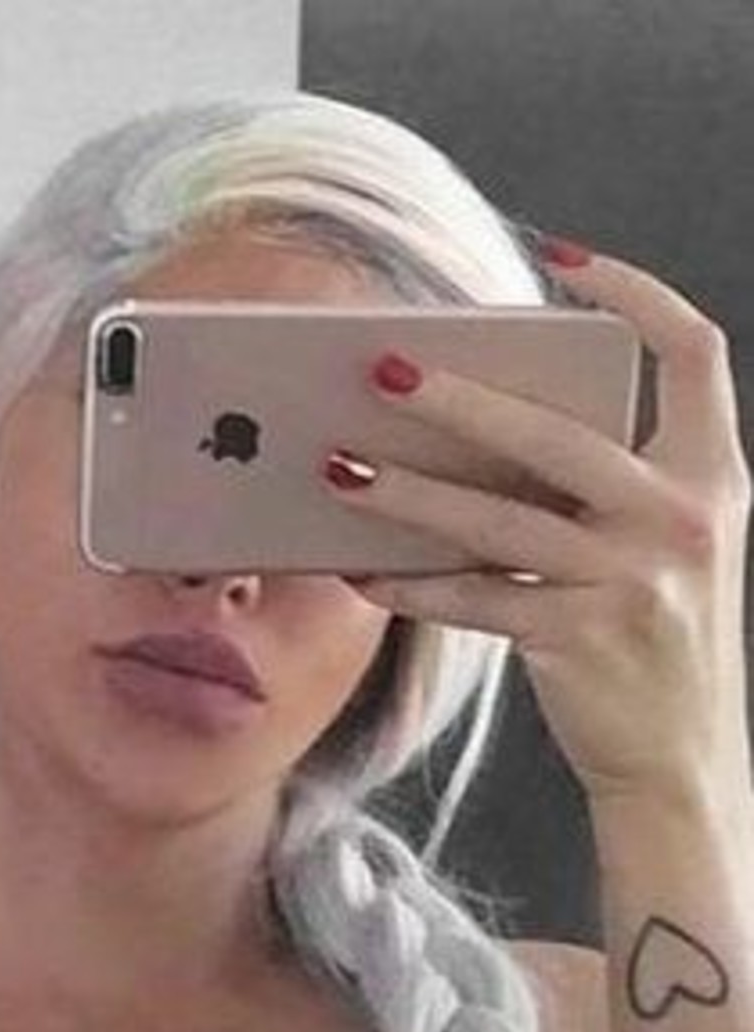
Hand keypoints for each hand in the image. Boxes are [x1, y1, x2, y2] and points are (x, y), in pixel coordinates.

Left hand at [324, 245, 751, 803]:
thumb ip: (593, 486)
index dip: (632, 290)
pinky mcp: (584, 637)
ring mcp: (636, 578)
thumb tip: (464, 432)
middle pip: (557, 431)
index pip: (692, 350)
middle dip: (460, 397)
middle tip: (380, 368)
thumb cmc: (651, 634)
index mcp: (711, 472)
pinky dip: (413, 584)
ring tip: (337, 467)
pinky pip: (477, 597)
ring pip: (499, 517)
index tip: (558, 256)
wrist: (685, 760)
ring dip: (408, 491)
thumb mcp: (655, 544)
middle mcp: (685, 515)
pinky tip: (361, 571)